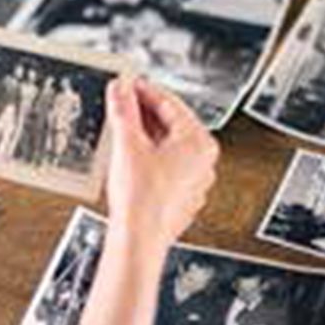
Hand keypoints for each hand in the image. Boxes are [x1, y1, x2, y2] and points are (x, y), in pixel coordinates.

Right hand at [103, 76, 219, 259]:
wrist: (139, 240)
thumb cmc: (143, 201)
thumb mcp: (128, 145)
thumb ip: (124, 111)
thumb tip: (121, 89)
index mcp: (199, 143)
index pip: (170, 104)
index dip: (144, 90)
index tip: (127, 84)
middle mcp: (203, 161)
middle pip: (171, 125)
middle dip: (143, 113)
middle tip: (121, 102)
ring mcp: (194, 181)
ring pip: (168, 146)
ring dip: (144, 135)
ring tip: (121, 128)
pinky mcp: (181, 197)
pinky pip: (165, 166)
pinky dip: (147, 156)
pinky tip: (128, 157)